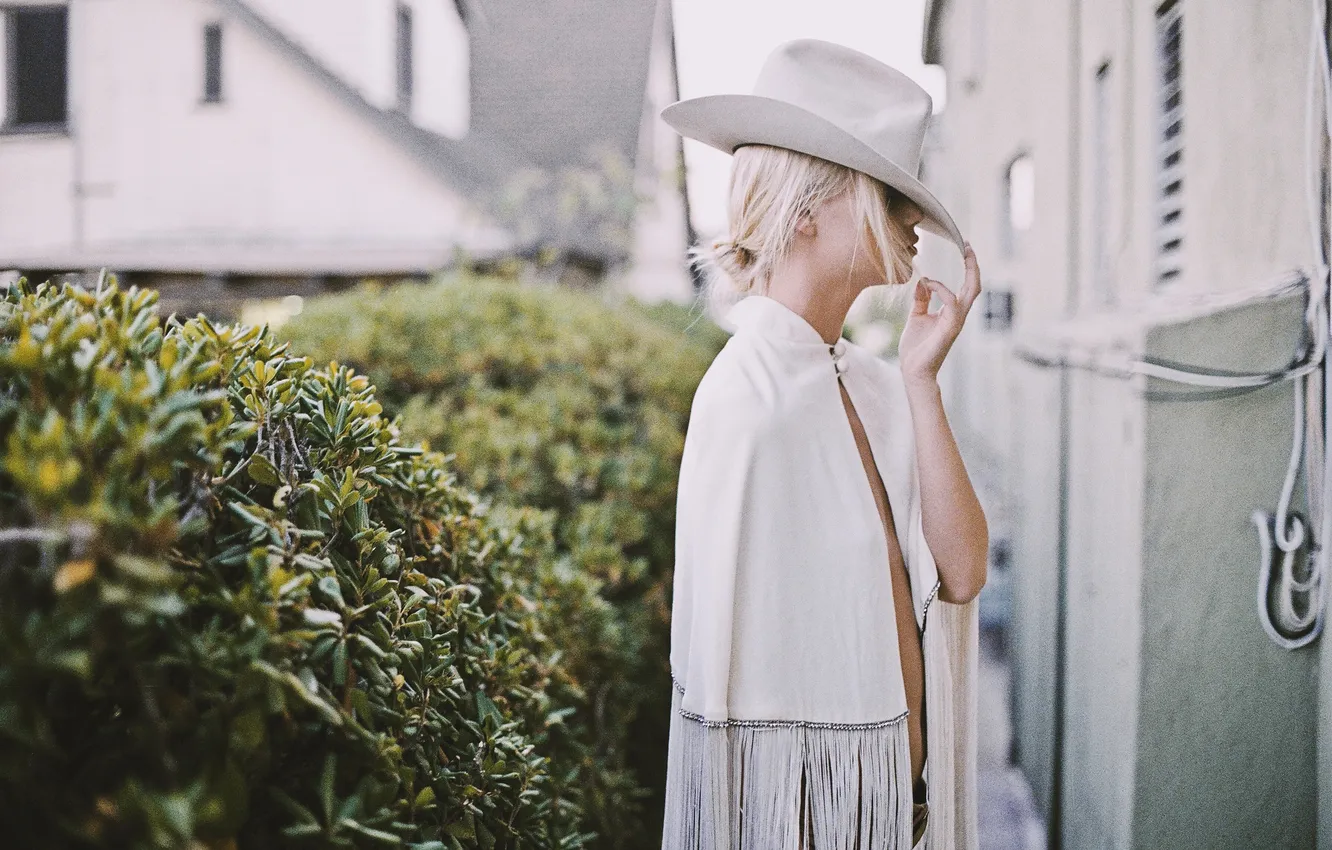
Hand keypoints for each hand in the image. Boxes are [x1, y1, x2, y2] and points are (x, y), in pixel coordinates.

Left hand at [898, 242, 981, 385]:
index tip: (964, 247)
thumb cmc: (916, 347)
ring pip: (971, 291)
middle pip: (975, 285)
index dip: (967, 267)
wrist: (913, 370)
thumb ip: (921, 300)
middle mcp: (957, 314)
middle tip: (967, 244)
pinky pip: (952, 303)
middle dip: (973, 264)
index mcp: (951, 311)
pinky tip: (930, 284)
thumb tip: (923, 281)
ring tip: (961, 255)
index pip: (965, 285)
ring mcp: (956, 321)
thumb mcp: (916, 316)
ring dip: (968, 270)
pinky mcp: (949, 328)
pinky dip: (942, 289)